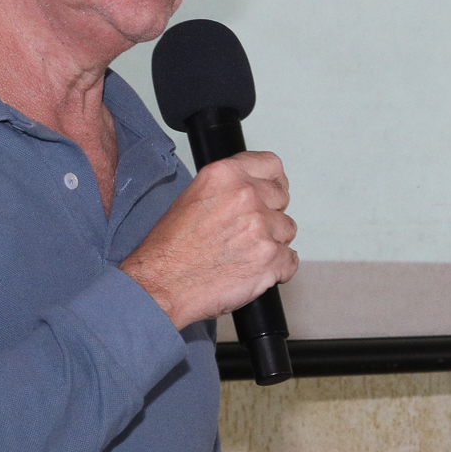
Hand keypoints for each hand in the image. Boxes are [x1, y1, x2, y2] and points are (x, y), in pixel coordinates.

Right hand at [121, 151, 297, 329]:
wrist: (160, 286)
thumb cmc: (169, 249)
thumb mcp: (193, 197)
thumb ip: (229, 187)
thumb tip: (255, 188)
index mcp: (226, 176)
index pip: (271, 165)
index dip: (273, 182)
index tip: (271, 192)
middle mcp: (247, 197)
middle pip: (282, 199)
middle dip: (269, 215)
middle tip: (245, 232)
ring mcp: (262, 228)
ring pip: (287, 230)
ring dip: (272, 242)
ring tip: (243, 253)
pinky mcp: (270, 260)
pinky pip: (290, 260)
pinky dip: (277, 268)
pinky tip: (252, 270)